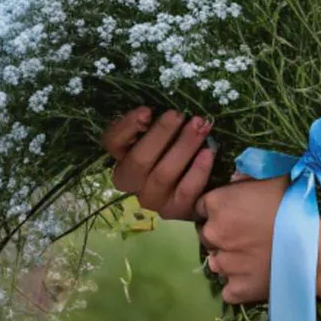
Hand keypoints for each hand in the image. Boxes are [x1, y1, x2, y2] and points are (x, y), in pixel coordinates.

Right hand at [101, 107, 215, 220]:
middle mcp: (131, 182)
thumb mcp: (161, 131)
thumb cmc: (174, 145)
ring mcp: (153, 199)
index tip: (147, 110)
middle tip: (179, 114)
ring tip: (200, 126)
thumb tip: (156, 111)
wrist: (200, 183)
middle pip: (139, 160)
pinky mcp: (176, 210)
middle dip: (161, 133)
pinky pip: (186, 192)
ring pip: (163, 174)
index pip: (113, 142)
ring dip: (183, 147)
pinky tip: (208, 152)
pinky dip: (198, 170)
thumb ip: (154, 122)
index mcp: (122, 156)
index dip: (127, 126)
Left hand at [195, 174, 288, 303]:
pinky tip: (254, 277)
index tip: (234, 214)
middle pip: (207, 235)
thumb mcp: (271, 179)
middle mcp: (213, 233)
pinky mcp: (236, 288)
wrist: (314, 247)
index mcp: (217, 203)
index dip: (219, 210)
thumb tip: (234, 180)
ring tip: (251, 258)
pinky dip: (237, 285)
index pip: (202, 206)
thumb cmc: (293, 206)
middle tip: (244, 236)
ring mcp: (223, 263)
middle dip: (221, 235)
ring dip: (228, 260)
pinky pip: (228, 289)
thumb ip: (245, 178)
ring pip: (216, 262)